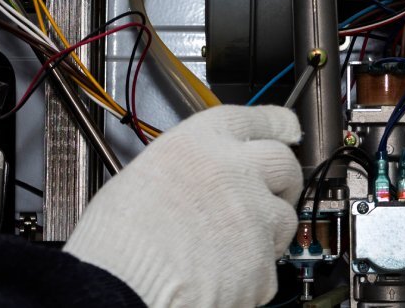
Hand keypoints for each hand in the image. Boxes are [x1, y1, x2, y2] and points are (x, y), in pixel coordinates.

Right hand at [64, 106, 302, 307]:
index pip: (260, 120)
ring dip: (267, 228)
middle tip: (267, 193)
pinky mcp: (262, 263)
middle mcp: (236, 171)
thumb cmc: (117, 236)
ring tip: (230, 244)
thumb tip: (200, 178)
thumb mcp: (147, 172)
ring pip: (284, 217)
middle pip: (283, 163)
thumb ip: (189, 166)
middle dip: (282, 179)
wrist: (120, 284)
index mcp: (203, 142)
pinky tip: (220, 274)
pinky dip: (251, 273)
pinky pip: (268, 266)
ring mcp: (255, 216)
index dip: (278, 125)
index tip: (287, 129)